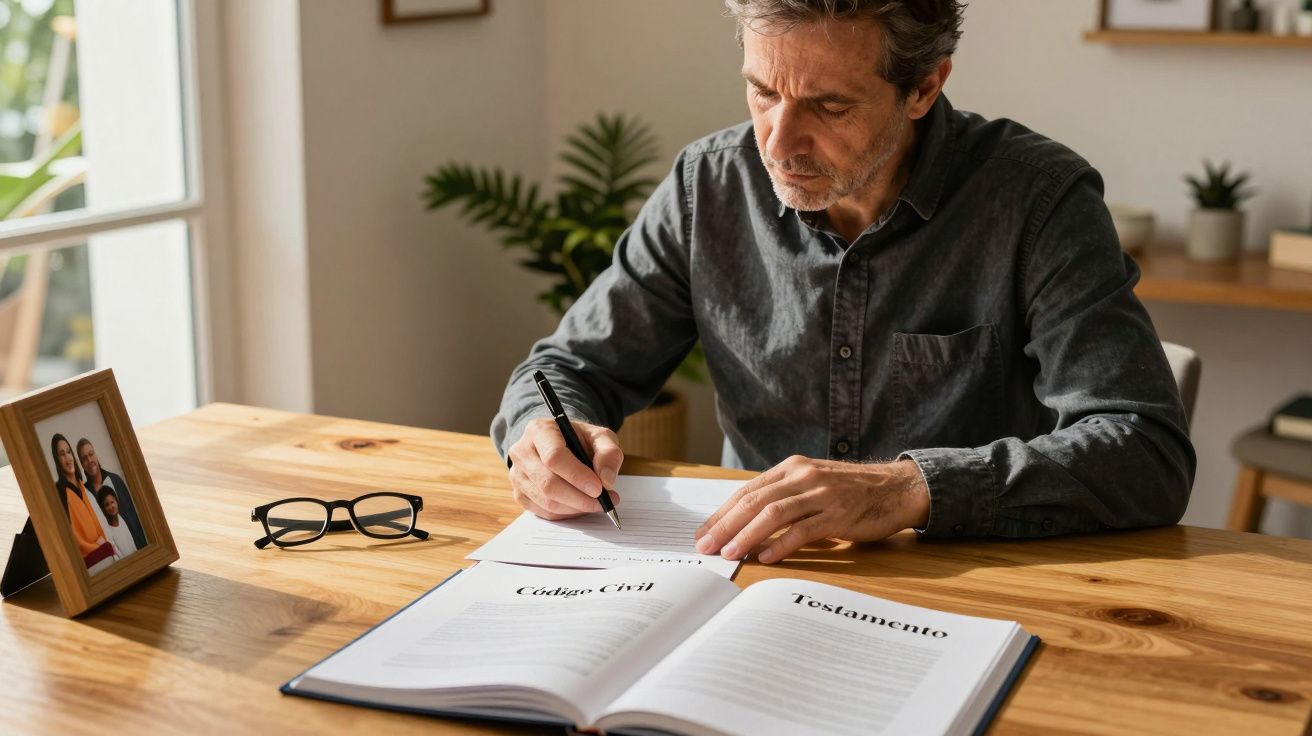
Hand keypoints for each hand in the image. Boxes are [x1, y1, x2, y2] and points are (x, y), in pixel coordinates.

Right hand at [507, 418, 622, 520]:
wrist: (561, 445)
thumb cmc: (579, 440)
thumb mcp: (599, 436)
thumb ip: (608, 453)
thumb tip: (607, 480)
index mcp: (540, 430)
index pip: (554, 457)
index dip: (577, 476)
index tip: (599, 489)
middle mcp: (522, 451)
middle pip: (548, 483)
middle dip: (579, 498)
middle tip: (603, 502)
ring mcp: (517, 474)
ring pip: (546, 501)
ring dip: (575, 508)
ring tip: (595, 503)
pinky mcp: (519, 493)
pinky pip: (543, 512)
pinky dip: (566, 514)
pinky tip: (579, 505)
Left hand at [693, 456, 928, 563]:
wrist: (896, 488)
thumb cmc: (850, 492)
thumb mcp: (812, 485)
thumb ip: (784, 498)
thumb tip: (744, 525)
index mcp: (792, 467)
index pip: (747, 491)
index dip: (722, 513)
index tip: (703, 533)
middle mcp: (803, 476)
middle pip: (754, 501)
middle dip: (725, 525)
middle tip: (706, 546)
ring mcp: (822, 494)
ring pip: (774, 513)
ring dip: (747, 535)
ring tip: (729, 553)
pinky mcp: (839, 514)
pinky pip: (804, 530)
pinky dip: (782, 545)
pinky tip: (766, 557)